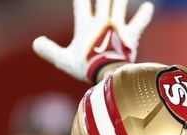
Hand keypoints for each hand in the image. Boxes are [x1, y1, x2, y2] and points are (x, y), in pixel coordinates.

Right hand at [32, 0, 153, 82]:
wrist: (108, 74)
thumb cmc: (86, 68)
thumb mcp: (63, 60)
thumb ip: (49, 50)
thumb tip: (36, 42)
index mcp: (85, 25)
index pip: (81, 3)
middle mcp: (102, 21)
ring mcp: (118, 27)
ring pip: (119, 5)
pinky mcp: (131, 36)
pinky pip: (139, 23)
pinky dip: (144, 14)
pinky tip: (149, 6)